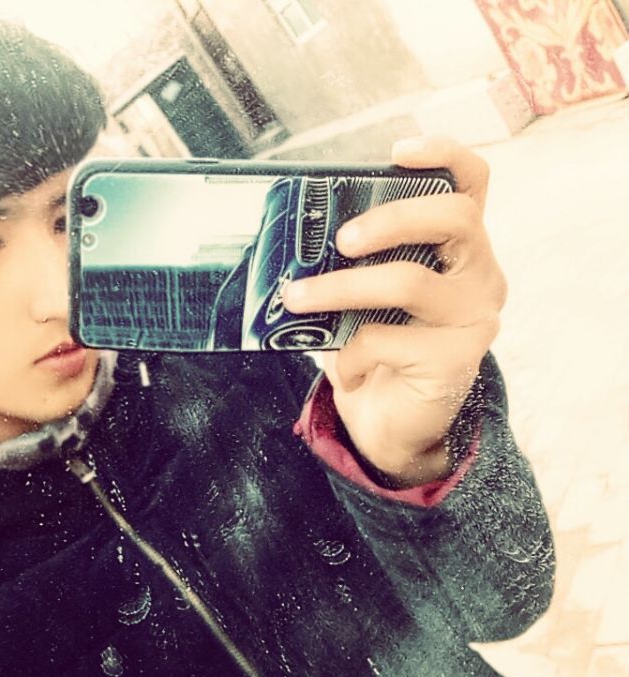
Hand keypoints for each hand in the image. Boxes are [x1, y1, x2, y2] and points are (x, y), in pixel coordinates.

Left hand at [283, 136, 505, 486]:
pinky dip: (349, 354)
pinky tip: (346, 370)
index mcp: (460, 249)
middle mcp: (480, 275)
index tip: (398, 152)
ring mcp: (474, 317)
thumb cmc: (379, 348)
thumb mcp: (368, 299)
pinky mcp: (455, 359)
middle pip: (455, 219)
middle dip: (391, 219)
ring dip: (340, 288)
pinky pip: (384, 340)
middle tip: (342, 238)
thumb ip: (356, 265)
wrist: (394, 423)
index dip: (444, 156)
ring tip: (297, 297)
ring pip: (409, 281)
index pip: (473, 184)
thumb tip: (296, 243)